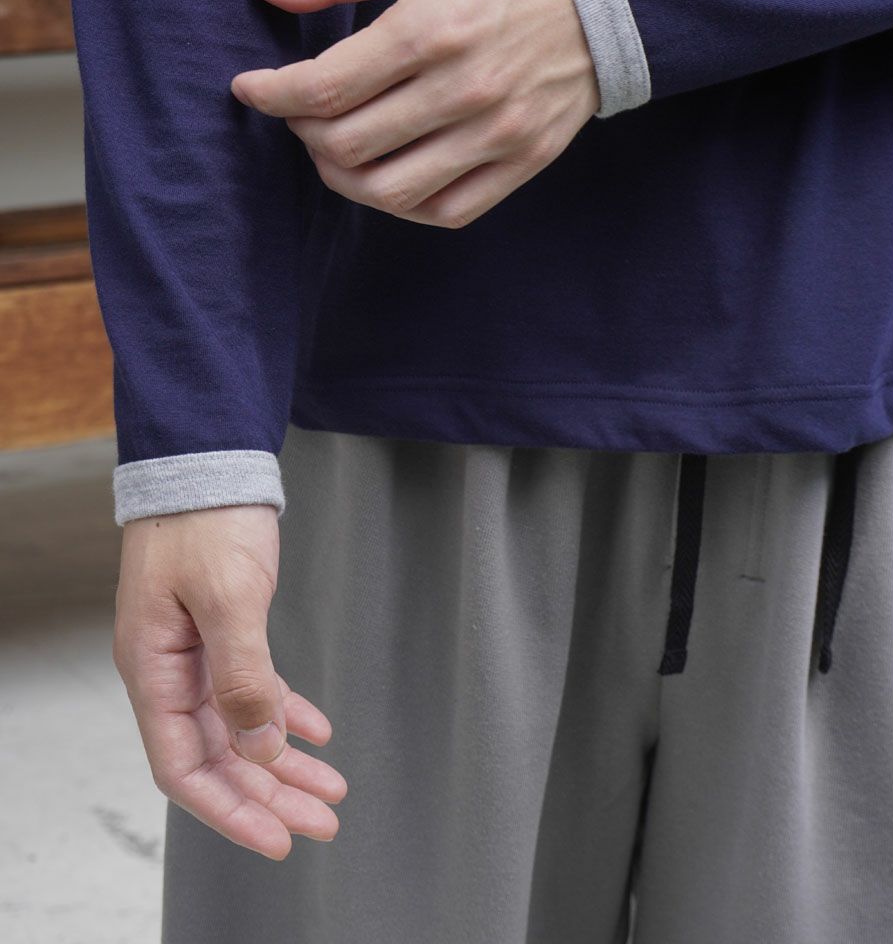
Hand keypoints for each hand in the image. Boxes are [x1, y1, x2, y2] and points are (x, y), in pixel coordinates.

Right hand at [113, 504, 346, 860]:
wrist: (209, 464)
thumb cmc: (205, 520)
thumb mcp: (228, 597)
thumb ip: (243, 675)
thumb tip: (259, 748)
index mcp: (154, 669)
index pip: (184, 766)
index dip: (231, 810)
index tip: (279, 836)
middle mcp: (170, 670)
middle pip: (218, 757)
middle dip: (270, 796)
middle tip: (321, 821)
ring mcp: (195, 652)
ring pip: (240, 729)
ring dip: (283, 762)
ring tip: (329, 789)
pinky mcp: (222, 630)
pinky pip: (253, 689)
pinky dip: (285, 712)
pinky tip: (316, 732)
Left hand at [231, 0, 600, 228]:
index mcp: (431, 30)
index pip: (323, 88)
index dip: (271, 94)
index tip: (251, 87)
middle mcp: (462, 91)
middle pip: (347, 146)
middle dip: (303, 132)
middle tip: (300, 111)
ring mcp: (496, 135)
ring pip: (390, 192)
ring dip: (343, 177)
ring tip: (334, 149)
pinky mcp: (522, 162)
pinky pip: (446, 212)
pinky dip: (403, 205)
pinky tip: (388, 175)